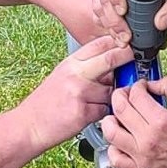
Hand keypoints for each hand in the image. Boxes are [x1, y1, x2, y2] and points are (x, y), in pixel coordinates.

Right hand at [18, 35, 133, 148]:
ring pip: (111, 89)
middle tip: (137, 61)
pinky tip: (87, 114)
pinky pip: (105, 109)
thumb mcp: (64, 76)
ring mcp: (79, 92)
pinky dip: (102, 113)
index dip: (119, 42)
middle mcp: (75, 74)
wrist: (30, 125)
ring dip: (109, 97)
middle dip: (128, 58)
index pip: (100, 43)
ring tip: (91, 102)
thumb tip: (114, 65)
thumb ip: (88, 68)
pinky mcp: (83, 111)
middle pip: (111, 58)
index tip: (130, 45)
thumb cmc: (47, 102)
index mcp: (71, 62)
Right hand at [90, 0, 166, 45]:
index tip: (123, 11)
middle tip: (126, 35)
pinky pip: (99, 15)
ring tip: (124, 39)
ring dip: (111, 27)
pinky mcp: (105, 3)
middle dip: (114, 19)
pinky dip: (109, 28)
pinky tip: (119, 36)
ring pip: (100, 8)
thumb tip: (161, 22)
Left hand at [100, 75, 166, 167]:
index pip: (136, 95)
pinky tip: (121, 140)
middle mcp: (149, 138)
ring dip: (111, 119)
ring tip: (119, 116)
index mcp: (162, 121)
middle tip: (127, 96)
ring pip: (111, 133)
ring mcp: (141, 155)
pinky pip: (115, 158)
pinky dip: (113, 147)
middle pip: (119, 109)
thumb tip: (153, 83)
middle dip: (120, 96)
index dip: (137, 85)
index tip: (141, 87)